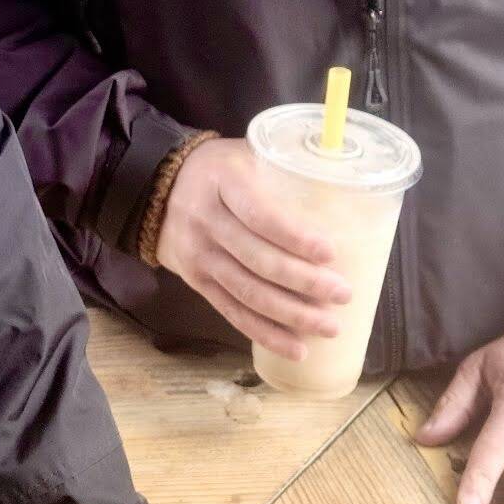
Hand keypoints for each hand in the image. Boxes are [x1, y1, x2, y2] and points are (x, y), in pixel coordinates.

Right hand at [153, 137, 354, 360]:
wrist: (156, 189)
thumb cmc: (219, 170)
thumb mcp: (246, 155)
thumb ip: (284, 171)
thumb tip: (347, 193)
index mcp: (223, 182)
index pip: (259, 215)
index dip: (294, 237)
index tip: (330, 253)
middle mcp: (206, 220)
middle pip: (257, 260)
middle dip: (304, 282)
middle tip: (343, 294)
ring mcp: (199, 255)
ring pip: (248, 292)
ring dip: (291, 315)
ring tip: (330, 327)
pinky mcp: (197, 282)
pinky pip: (232, 312)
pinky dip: (265, 333)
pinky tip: (296, 348)